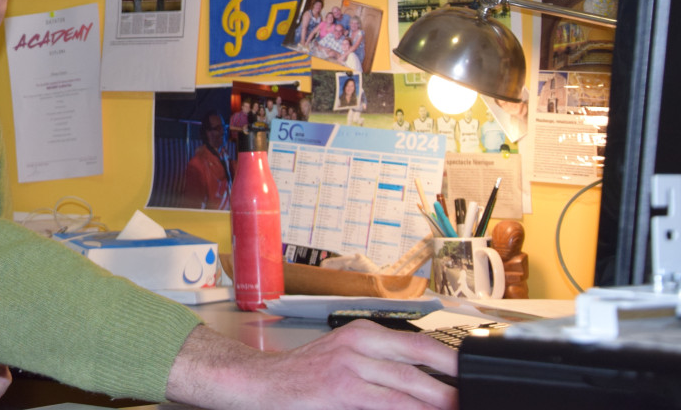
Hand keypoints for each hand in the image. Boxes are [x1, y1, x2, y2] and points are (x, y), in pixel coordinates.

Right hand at [166, 321, 457, 409]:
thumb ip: (384, 364)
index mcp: (364, 333)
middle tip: (472, 400)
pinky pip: (388, 407)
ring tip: (454, 408)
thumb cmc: (307, 374)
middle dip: (452, 390)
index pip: (422, 345)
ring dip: (435, 402)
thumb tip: (431, 383)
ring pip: (409, 390)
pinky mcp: (341, 392)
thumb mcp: (347, 356)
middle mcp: (359, 345)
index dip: (453, 366)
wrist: (261, 383)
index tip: (474, 380)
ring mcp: (350, 370)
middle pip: (422, 368)